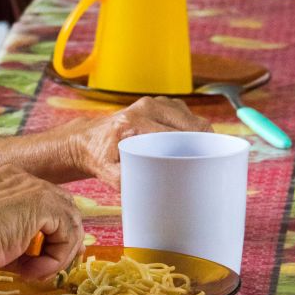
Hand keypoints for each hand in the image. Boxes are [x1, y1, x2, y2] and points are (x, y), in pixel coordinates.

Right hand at [0, 165, 82, 279]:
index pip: (41, 203)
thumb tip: (33, 259)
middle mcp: (21, 178)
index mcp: (4, 181)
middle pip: (62, 207)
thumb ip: (14, 239)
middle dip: (62, 241)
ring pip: (69, 222)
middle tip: (50, 267)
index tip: (39, 260)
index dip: (47, 233)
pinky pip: (67, 234)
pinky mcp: (43, 203)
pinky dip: (56, 258)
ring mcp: (34, 187)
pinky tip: (32, 269)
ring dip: (58, 254)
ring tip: (35, 272)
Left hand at [61, 96, 211, 187]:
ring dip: (198, 134)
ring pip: (190, 117)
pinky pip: (184, 114)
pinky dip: (190, 128)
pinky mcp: (158, 103)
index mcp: (134, 123)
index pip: (177, 134)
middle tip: (206, 163)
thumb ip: (131, 182)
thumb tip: (156, 192)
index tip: (205, 164)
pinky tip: (188, 142)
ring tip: (197, 154)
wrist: (88, 141)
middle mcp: (145, 107)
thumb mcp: (111, 176)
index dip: (195, 149)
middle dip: (202, 142)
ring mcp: (153, 102)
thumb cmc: (100, 159)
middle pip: (190, 124)